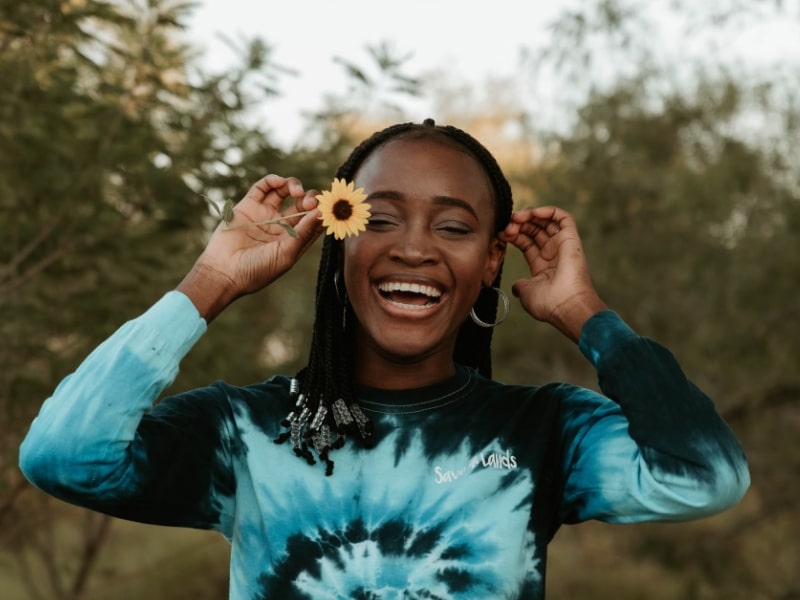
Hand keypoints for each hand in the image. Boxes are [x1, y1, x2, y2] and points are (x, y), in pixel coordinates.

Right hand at [178, 174, 322, 320]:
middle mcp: (281, 226)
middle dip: (309, 198)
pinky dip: (273, 181)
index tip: (327, 207)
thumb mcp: (286, 253)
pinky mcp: (248, 206)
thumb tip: (322, 213)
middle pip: (301, 204)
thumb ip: (304, 232)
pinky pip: (262, 188)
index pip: (313, 220)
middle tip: (309, 202)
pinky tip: (280, 182)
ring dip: (293, 185)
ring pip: (284, 191)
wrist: (224, 272)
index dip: (322, 211)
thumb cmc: (257, 270)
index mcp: (293, 240)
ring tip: (295, 191)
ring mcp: (264, 214)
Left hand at [499, 206, 606, 341]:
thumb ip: (520, 286)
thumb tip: (516, 287)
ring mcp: (562, 246)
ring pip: (546, 221)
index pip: (526, 242)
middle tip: (507, 225)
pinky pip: (563, 217)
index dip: (512, 235)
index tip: (500, 234)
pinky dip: (548, 211)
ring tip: (516, 217)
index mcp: (543, 265)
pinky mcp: (571, 239)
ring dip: (529, 215)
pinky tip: (532, 213)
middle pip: (534, 230)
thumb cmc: (548, 304)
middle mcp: (553, 254)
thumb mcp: (526, 293)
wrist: (566, 306)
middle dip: (518, 224)